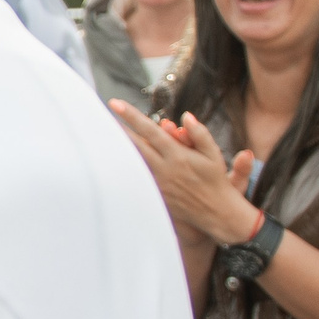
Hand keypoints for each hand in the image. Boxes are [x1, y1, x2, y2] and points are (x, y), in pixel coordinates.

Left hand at [108, 102, 258, 246]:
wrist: (217, 214)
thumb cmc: (216, 182)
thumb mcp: (214, 155)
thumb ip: (200, 134)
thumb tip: (186, 115)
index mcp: (178, 155)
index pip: (150, 130)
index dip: (131, 116)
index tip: (116, 104)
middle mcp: (164, 169)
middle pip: (134, 145)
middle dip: (117, 130)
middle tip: (101, 117)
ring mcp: (158, 183)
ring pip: (133, 161)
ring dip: (119, 148)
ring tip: (104, 135)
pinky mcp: (155, 195)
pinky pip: (137, 177)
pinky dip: (126, 167)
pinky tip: (116, 159)